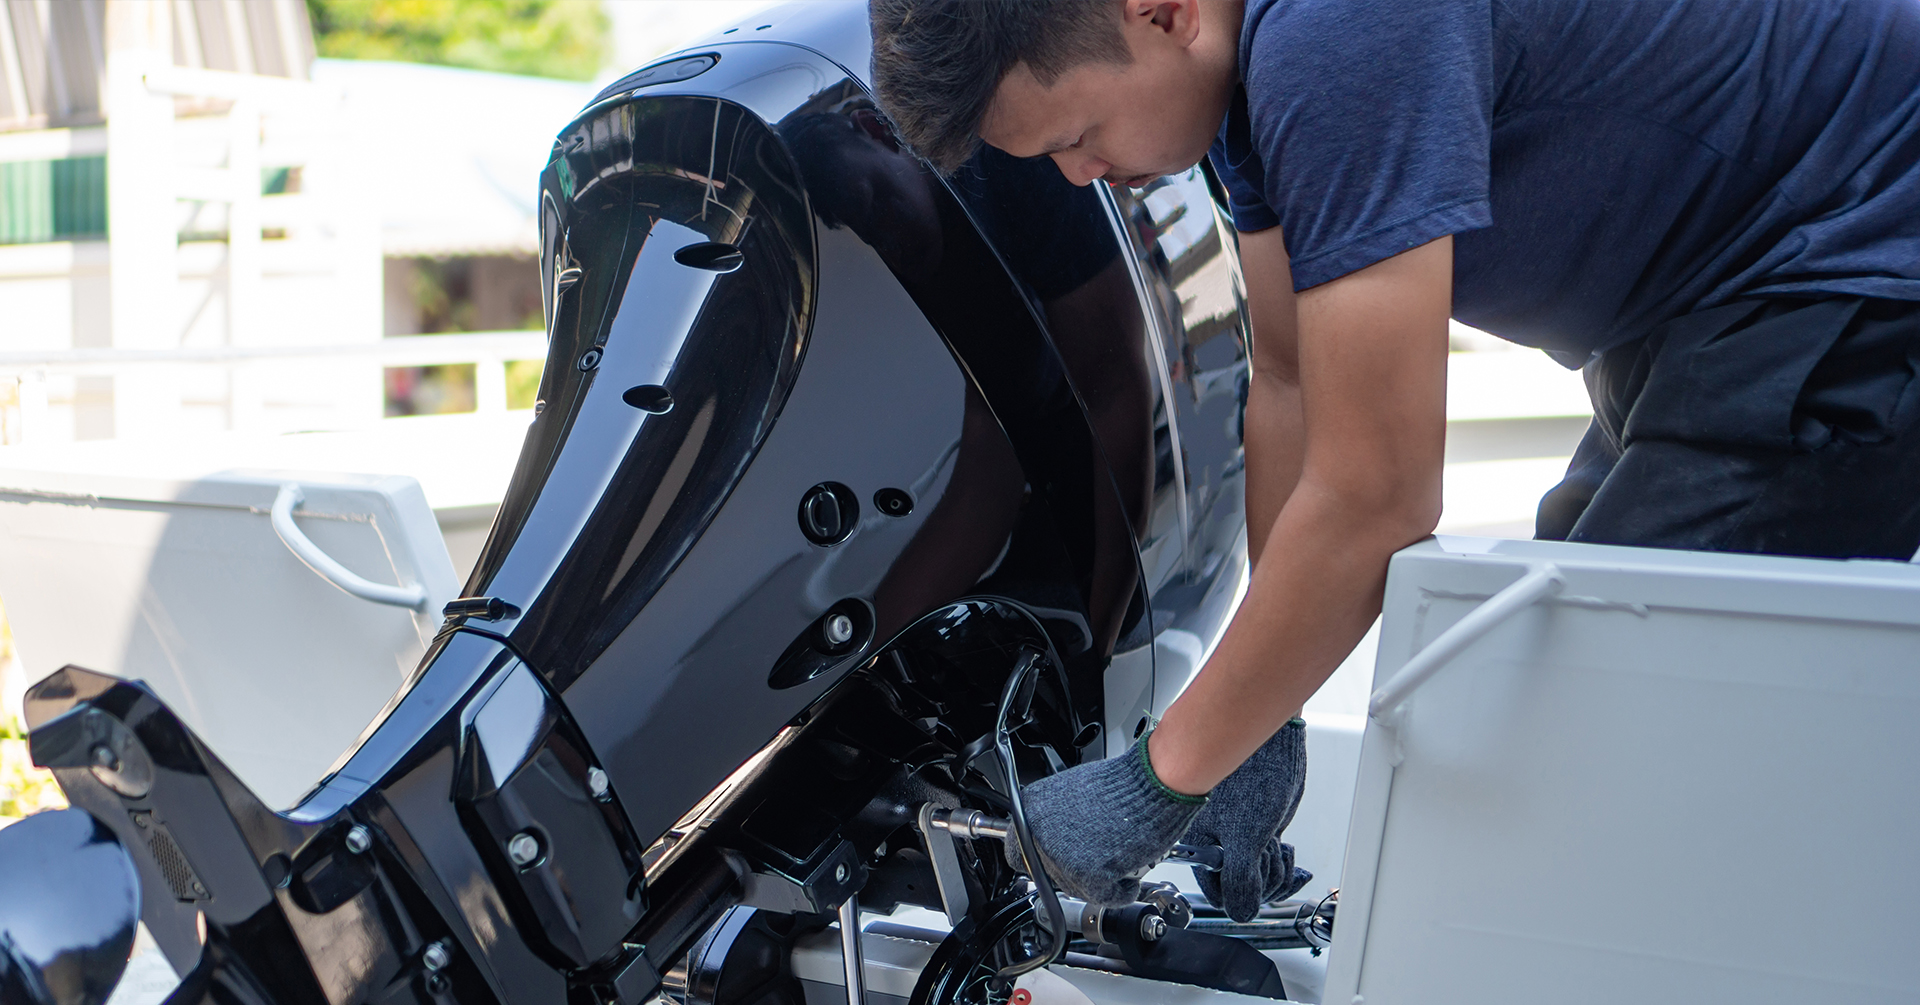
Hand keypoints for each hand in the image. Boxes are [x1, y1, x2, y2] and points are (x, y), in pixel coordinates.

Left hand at [1008, 732, 1207, 905]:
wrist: (1149, 784)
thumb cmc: (1121, 785)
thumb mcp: (1070, 794)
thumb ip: (1052, 821)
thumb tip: (1049, 841)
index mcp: (1030, 811)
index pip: (1017, 853)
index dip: (1041, 860)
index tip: (1055, 860)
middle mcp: (1038, 835)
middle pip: (1050, 875)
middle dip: (1075, 870)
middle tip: (1098, 854)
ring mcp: (1060, 858)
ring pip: (1077, 888)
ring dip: (1099, 880)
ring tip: (1117, 854)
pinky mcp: (1087, 876)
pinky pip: (1104, 897)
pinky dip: (1120, 891)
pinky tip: (1127, 871)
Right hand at [1183, 719, 1310, 921]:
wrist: (1275, 744)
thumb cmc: (1252, 775)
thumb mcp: (1245, 835)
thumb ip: (1240, 879)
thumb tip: (1241, 911)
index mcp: (1201, 843)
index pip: (1218, 893)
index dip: (1239, 895)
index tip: (1253, 884)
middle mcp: (1218, 844)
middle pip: (1241, 891)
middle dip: (1262, 880)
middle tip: (1266, 854)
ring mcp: (1241, 839)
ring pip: (1259, 881)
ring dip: (1275, 872)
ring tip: (1277, 848)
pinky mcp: (1260, 833)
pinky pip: (1271, 866)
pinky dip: (1284, 867)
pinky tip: (1287, 854)